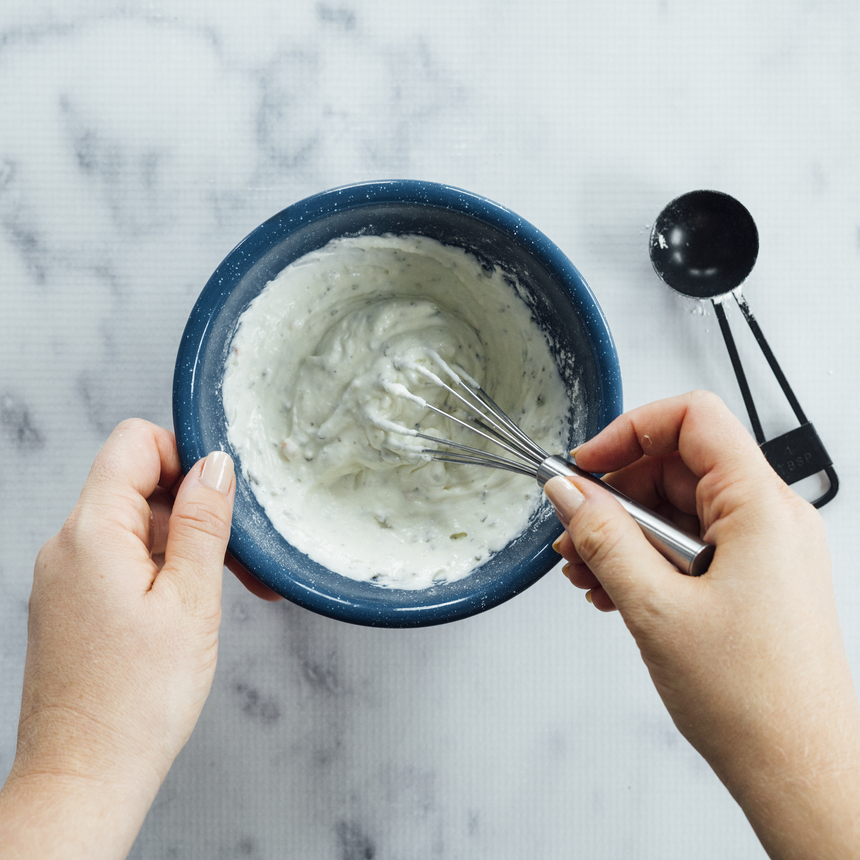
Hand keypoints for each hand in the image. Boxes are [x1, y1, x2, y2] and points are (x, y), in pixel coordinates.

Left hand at [0, 419, 258, 858]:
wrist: (85, 778)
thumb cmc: (136, 701)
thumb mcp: (191, 599)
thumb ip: (204, 522)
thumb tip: (215, 464)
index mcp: (91, 532)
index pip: (134, 442)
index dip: (185, 455)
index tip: (221, 496)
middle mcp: (67, 545)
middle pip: (139, 485)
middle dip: (195, 510)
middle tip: (240, 560)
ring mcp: (66, 575)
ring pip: (136, 525)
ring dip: (186, 546)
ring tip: (224, 595)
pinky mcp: (72, 602)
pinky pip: (122, 560)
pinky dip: (163, 571)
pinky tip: (192, 610)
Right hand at [544, 391, 859, 859]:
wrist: (799, 772)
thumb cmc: (754, 700)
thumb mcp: (654, 607)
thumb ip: (603, 537)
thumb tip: (568, 491)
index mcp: (761, 507)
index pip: (693, 418)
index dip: (631, 430)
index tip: (587, 465)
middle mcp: (769, 519)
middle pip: (676, 465)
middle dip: (615, 494)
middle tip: (573, 532)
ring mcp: (761, 549)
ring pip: (675, 509)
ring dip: (622, 533)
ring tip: (587, 573)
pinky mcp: (750, 577)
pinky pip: (686, 544)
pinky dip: (644, 559)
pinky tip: (613, 589)